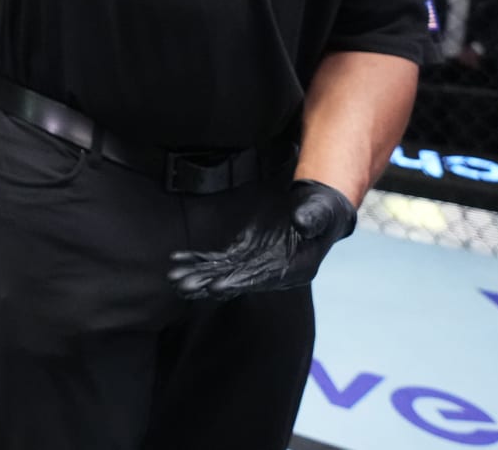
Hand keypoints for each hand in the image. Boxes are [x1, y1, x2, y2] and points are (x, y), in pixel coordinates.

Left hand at [167, 179, 357, 299]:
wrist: (318, 210)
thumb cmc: (323, 210)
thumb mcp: (323, 210)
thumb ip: (313, 217)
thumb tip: (301, 221)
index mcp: (296, 268)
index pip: (264, 279)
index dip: (240, 282)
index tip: (216, 287)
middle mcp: (273, 272)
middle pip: (238, 280)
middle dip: (209, 284)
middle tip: (183, 286)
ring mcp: (257, 264)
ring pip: (223, 273)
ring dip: (198, 276)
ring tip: (173, 279)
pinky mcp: (245, 253)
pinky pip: (219, 260)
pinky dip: (199, 260)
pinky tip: (177, 261)